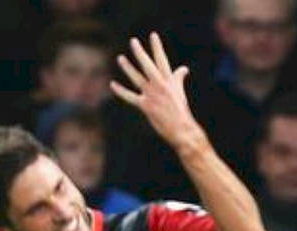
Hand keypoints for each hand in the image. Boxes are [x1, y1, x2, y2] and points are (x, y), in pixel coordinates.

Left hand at [109, 32, 204, 152]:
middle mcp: (160, 85)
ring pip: (137, 78)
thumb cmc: (181, 111)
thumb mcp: (180, 92)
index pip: (162, 60)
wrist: (182, 129)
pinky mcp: (146, 105)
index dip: (157, 47)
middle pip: (148, 65)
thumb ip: (178, 78)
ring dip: (128, 68)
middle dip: (140, 53)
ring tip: (120, 58)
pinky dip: (121, 91)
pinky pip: (130, 96)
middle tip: (133, 41)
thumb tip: (183, 69)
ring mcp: (152, 95)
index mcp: (170, 81)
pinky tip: (113, 84)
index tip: (153, 35)